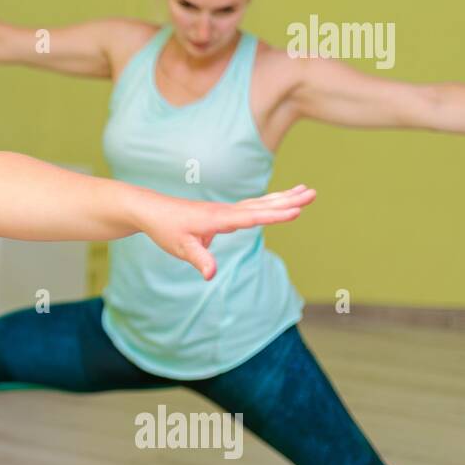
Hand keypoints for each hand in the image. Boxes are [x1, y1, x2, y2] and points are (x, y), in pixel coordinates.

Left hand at [139, 184, 316, 279]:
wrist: (151, 211)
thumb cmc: (166, 229)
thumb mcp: (180, 248)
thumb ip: (199, 259)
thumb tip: (211, 275)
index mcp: (217, 219)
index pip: (251, 217)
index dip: (274, 215)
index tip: (297, 211)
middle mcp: (225, 211)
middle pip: (262, 205)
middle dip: (288, 200)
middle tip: (313, 193)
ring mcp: (225, 210)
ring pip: (260, 202)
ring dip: (283, 197)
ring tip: (306, 189)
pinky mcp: (223, 212)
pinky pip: (252, 206)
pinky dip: (269, 202)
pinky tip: (280, 200)